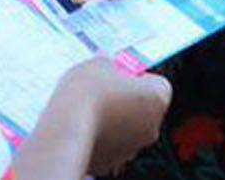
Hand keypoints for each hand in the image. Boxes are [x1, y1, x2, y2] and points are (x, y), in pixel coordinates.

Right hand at [56, 59, 171, 175]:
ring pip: (127, 126)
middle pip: (143, 106)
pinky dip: (100, 134)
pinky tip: (83, 123)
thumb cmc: (87, 95)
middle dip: (125, 97)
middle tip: (103, 88)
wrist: (67, 128)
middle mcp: (152, 126)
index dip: (137, 75)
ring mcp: (133, 146)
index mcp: (157, 98)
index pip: (157, 82)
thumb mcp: (99, 64)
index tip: (120, 72)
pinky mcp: (113, 159)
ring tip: (89, 106)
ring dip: (113, 117)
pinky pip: (111, 142)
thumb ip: (110, 65)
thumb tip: (106, 66)